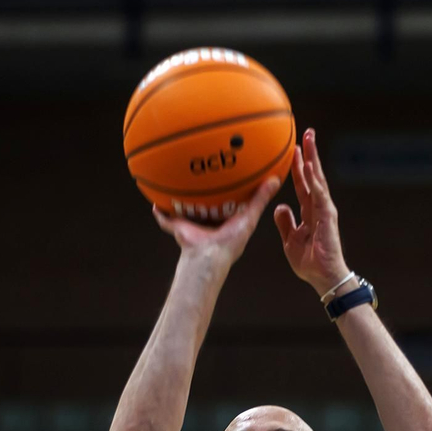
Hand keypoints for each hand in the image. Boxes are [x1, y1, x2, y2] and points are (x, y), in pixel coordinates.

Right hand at [152, 177, 282, 270]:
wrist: (208, 256)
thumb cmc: (230, 242)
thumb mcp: (249, 217)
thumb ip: (260, 199)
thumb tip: (276, 179)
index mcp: (223, 220)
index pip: (225, 203)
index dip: (226, 191)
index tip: (227, 175)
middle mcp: (207, 222)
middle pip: (202, 204)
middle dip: (201, 193)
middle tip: (199, 174)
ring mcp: (191, 225)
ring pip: (183, 209)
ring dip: (179, 199)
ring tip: (174, 182)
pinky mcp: (177, 227)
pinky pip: (165, 219)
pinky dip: (160, 212)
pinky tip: (155, 201)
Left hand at [273, 128, 350, 296]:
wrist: (323, 277)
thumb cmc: (309, 262)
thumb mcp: (290, 241)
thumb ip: (285, 223)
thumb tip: (279, 207)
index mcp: (310, 211)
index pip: (303, 184)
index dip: (298, 167)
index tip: (294, 149)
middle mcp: (319, 206)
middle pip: (313, 175)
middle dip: (309, 154)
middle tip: (305, 133)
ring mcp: (325, 209)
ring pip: (318, 179)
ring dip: (313, 158)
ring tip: (308, 140)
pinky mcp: (327, 216)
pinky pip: (319, 193)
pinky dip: (314, 179)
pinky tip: (309, 165)